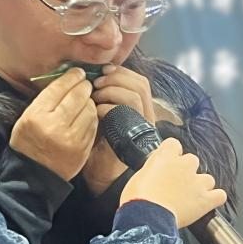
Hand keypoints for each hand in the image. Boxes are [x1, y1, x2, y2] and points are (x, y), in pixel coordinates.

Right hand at [9, 68, 96, 180]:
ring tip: (84, 101)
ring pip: (89, 109)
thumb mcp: (27, 117)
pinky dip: (91, 116)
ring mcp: (71, 139)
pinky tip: (86, 115)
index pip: (58, 88)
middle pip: (77, 96)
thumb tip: (68, 79)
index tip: (78, 72)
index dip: (71, 77)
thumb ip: (46, 99)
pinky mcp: (82, 148)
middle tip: (85, 83)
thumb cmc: (29, 141)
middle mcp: (54, 126)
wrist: (34, 173)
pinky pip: (93, 125)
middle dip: (84, 86)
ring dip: (89, 102)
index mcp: (36, 116)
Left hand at [82, 65, 156, 194]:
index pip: (139, 81)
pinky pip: (128, 111)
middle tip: (97, 82)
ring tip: (96, 97)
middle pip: (141, 84)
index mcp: (141, 107)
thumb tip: (95, 74)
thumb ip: (105, 96)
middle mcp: (147, 115)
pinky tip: (97, 112)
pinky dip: (109, 106)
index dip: (122, 72)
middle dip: (117, 78)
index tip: (103, 71)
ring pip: (136, 95)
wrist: (101, 172)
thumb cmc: (99, 143)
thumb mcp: (102, 113)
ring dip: (112, 90)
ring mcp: (144, 126)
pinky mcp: (137, 135)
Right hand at [120, 138, 226, 228]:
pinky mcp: (205, 199)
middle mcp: (184, 165)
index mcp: (166, 157)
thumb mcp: (138, 177)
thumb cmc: (137, 199)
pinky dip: (215, 198)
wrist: (146, 216)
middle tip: (177, 184)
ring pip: (208, 178)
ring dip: (201, 186)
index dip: (172, 153)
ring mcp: (197, 182)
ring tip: (191, 197)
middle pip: (193, 160)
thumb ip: (151, 170)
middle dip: (187, 171)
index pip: (174, 144)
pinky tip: (208, 202)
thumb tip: (154, 174)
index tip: (168, 162)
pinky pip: (220, 195)